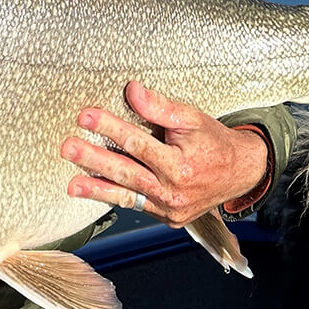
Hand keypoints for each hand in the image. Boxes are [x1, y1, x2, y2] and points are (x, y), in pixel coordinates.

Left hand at [60, 81, 266, 226]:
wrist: (240, 173)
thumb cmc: (214, 142)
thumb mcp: (192, 118)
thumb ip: (160, 108)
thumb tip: (133, 91)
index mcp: (181, 165)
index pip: (138, 144)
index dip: (111, 128)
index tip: (86, 116)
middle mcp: (174, 191)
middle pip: (127, 172)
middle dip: (94, 160)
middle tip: (69, 148)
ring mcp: (170, 209)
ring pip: (127, 197)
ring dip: (97, 188)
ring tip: (72, 185)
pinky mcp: (167, 218)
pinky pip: (136, 206)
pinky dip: (114, 198)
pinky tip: (93, 191)